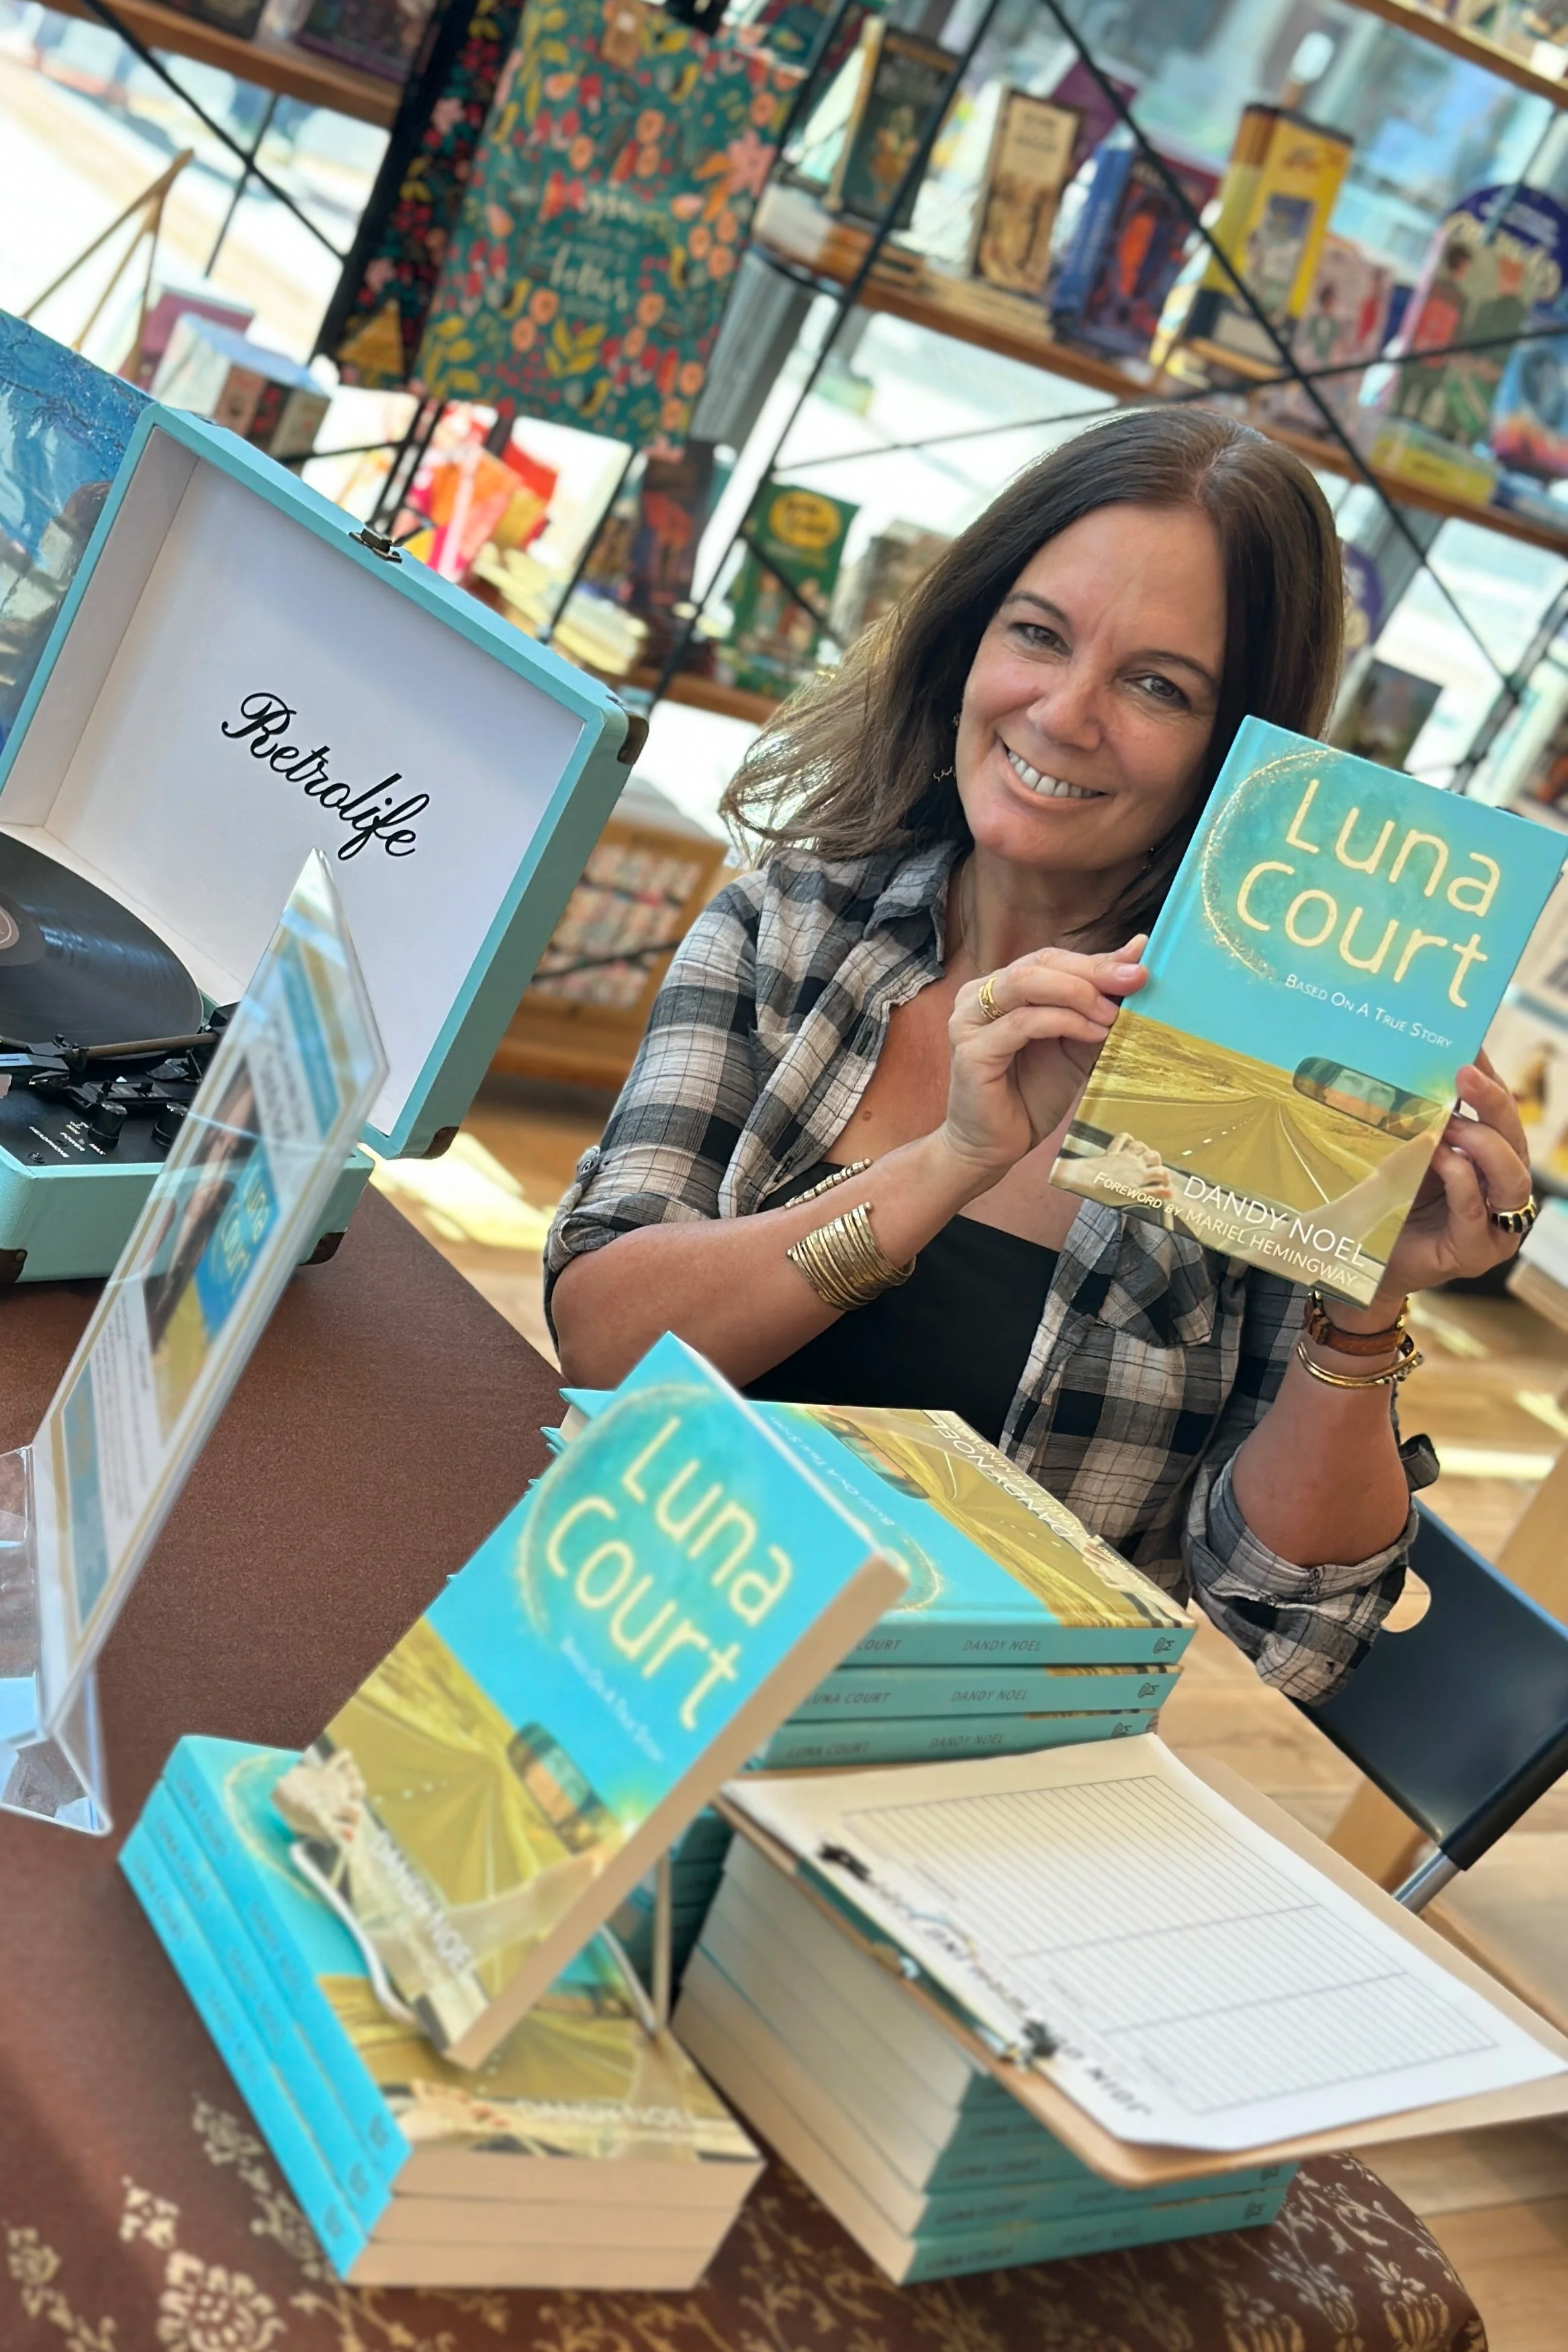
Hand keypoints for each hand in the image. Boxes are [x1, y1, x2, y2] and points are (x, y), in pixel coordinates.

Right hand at [941, 939, 1147, 1183]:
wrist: (994, 1146)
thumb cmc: (1031, 1094)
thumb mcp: (1075, 1045)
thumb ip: (1097, 1007)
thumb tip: (1136, 960)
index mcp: (1001, 987)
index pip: (1051, 959)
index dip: (1096, 959)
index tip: (1141, 964)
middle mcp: (978, 995)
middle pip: (1040, 964)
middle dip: (1093, 971)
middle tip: (1136, 981)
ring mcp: (970, 1021)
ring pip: (1027, 983)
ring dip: (1078, 994)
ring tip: (1112, 1015)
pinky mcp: (971, 1051)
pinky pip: (1022, 1024)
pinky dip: (1064, 1023)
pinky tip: (1093, 1035)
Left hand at [1375, 1052, 1533, 1308]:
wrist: (1360, 1262)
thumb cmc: (1386, 1204)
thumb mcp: (1403, 1152)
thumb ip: (1417, 1121)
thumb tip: (1407, 1065)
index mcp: (1488, 1160)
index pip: (1499, 1114)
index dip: (1490, 1079)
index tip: (1471, 1046)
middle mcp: (1501, 1190)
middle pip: (1514, 1138)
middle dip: (1492, 1102)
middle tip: (1464, 1074)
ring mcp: (1495, 1224)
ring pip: (1511, 1176)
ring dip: (1481, 1143)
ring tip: (1449, 1125)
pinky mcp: (1476, 1251)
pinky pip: (1478, 1208)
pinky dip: (1461, 1180)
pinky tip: (1442, 1159)